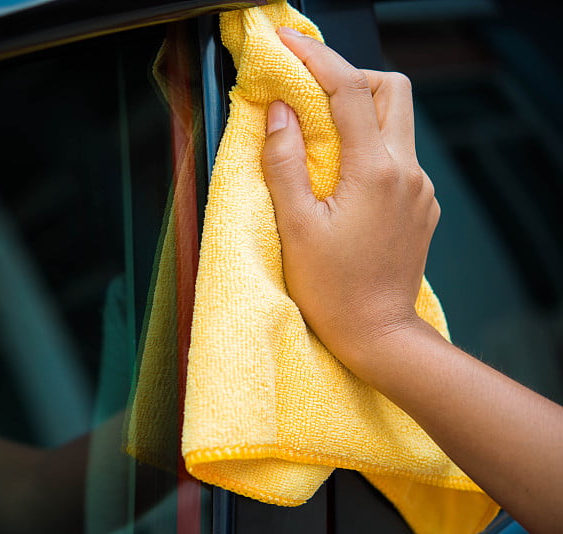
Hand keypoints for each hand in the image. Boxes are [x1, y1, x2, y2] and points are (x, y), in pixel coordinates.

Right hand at [262, 27, 438, 371]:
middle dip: (350, 79)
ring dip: (359, 114)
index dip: (316, 58)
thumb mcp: (295, 227)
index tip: (287, 43)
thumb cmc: (332, 289)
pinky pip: (398, 155)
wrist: (378, 335)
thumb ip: (284, 162)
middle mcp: (406, 171)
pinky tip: (343, 177)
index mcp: (374, 172)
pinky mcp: (421, 205)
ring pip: (397, 122)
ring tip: (319, 137)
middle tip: (310, 95)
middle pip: (391, 90)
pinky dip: (369, 147)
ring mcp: (419, 188)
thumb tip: (279, 112)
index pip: (349, 89)